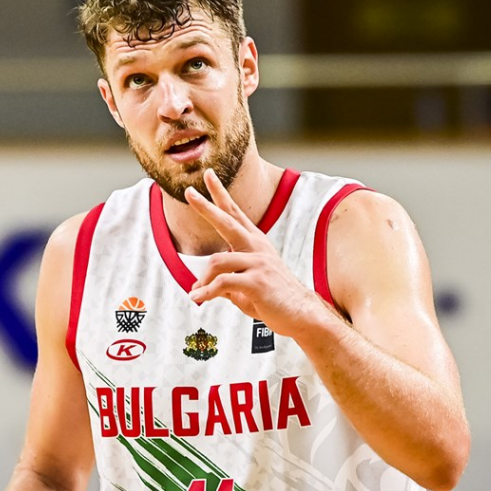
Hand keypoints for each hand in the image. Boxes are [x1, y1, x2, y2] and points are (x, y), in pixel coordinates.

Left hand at [186, 169, 328, 337]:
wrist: (302, 315)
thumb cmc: (275, 301)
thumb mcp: (246, 288)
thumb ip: (225, 283)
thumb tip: (202, 288)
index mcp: (256, 244)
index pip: (235, 213)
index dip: (220, 194)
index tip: (208, 175)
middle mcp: (257, 248)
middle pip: (227, 221)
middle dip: (206, 206)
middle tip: (189, 191)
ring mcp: (258, 263)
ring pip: (217, 261)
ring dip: (203, 280)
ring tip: (197, 293)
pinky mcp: (257, 281)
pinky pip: (222, 283)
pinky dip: (207, 292)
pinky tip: (198, 299)